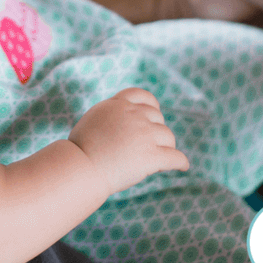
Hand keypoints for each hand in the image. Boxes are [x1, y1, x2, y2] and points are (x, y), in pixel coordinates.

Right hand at [68, 88, 188, 194]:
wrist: (81, 166)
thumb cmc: (80, 149)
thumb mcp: (94, 119)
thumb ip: (111, 116)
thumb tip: (122, 123)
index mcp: (117, 104)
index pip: (142, 96)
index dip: (151, 106)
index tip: (154, 115)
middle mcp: (133, 115)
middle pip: (158, 118)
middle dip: (156, 131)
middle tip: (151, 146)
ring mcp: (144, 134)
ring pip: (168, 138)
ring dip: (166, 147)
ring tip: (160, 159)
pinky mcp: (152, 155)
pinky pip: (176, 157)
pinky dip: (180, 162)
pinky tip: (182, 167)